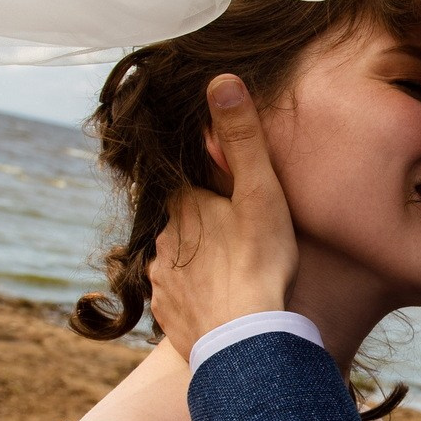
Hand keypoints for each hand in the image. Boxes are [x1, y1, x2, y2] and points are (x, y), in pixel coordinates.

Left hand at [147, 75, 298, 358]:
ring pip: (181, 264)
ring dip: (204, 269)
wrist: (246, 340)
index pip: (194, 188)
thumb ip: (241, 138)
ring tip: (239, 282)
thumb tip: (220, 79)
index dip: (218, 195)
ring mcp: (161, 282)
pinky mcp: (167, 318)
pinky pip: (181, 302)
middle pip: (186, 227)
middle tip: (247, 247)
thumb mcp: (259, 192)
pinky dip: (200, 302)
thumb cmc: (259, 262)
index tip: (242, 209)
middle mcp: (161, 241)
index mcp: (183, 207)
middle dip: (210, 232)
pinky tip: (225, 309)